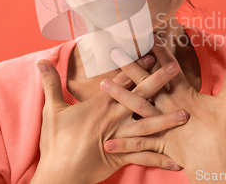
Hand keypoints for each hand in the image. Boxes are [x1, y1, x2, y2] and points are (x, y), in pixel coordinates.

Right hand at [31, 54, 189, 183]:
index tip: (150, 53)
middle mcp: (114, 118)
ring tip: (185, 114)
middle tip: (174, 67)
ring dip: (167, 119)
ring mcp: (120, 137)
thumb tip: (40, 62)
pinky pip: (145, 157)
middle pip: (140, 95)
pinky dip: (161, 159)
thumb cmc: (55, 142)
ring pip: (148, 125)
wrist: (59, 174)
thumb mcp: (51, 110)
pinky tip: (177, 160)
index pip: (122, 80)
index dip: (136, 65)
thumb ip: (50, 83)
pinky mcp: (122, 156)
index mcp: (100, 104)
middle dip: (159, 80)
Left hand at [101, 34, 225, 181]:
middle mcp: (168, 107)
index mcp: (184, 95)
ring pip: (136, 108)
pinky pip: (137, 145)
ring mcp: (161, 125)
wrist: (217, 162)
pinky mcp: (158, 144)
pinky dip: (123, 144)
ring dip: (119, 96)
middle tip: (114, 51)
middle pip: (146, 83)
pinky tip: (106, 143)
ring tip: (102, 85)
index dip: (159, 51)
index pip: (169, 68)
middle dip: (130, 66)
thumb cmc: (222, 132)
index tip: (148, 36)